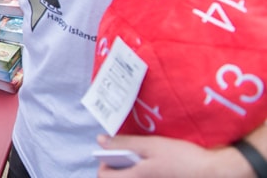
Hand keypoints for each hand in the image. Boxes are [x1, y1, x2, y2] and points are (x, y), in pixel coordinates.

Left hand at [96, 134, 244, 177]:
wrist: (214, 172)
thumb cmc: (182, 158)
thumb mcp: (151, 145)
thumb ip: (124, 143)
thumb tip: (101, 140)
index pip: (103, 176)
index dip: (103, 162)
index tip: (113, 152)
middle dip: (118, 166)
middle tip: (128, 152)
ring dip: (132, 169)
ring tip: (142, 157)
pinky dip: (144, 172)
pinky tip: (156, 163)